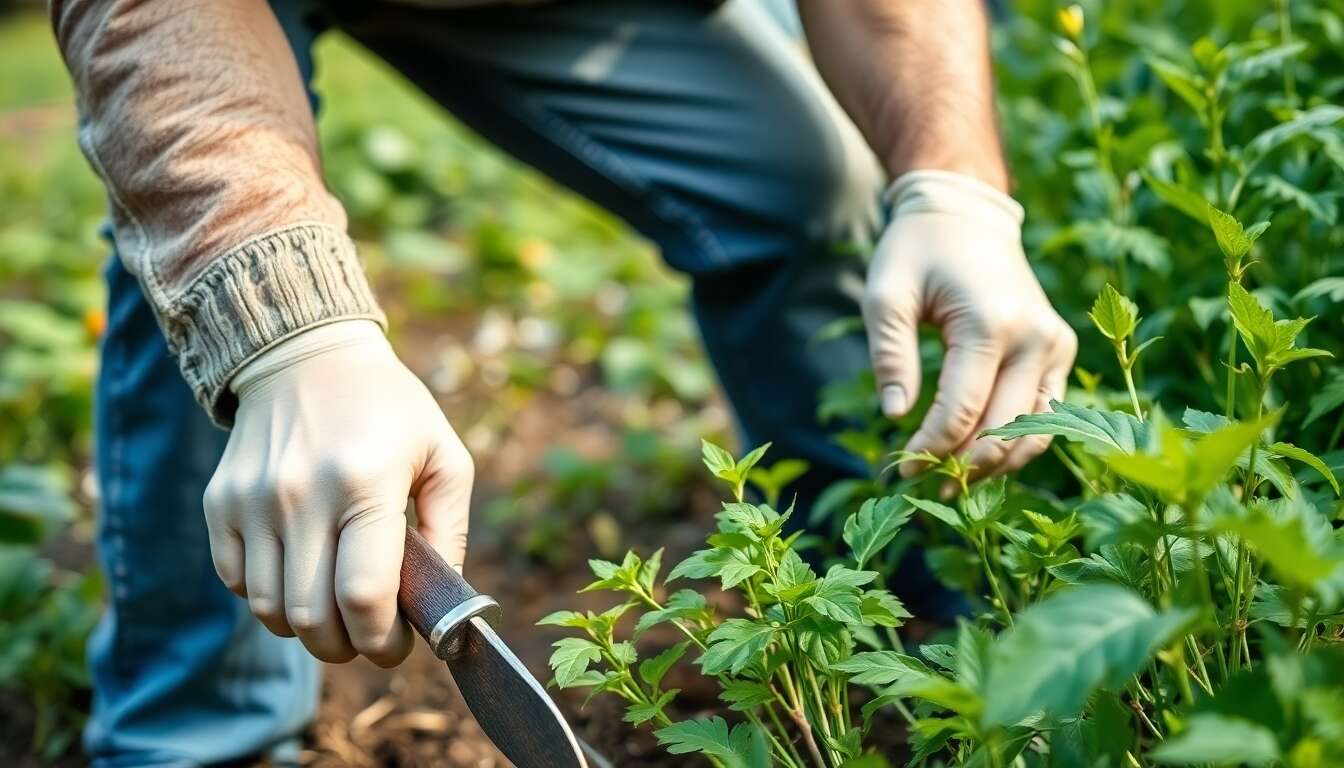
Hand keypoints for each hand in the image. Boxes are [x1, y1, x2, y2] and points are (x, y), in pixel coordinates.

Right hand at [203, 320, 473, 665]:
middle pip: (312, 615)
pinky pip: (237, 581)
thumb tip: (442, 603)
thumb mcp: (443, 456)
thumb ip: (449, 531)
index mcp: (364, 482)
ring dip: (306, 627)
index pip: (363, 596)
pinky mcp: (220, 503)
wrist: (306, 354)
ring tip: (335, 610)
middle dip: (346, 646)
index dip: (382, 640)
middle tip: (368, 638)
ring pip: (270, 608)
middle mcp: (300, 494)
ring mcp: (252, 500)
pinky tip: (299, 575)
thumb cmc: (390, 409)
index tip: (398, 646)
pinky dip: (268, 597)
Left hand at [862, 170, 1076, 485]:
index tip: (901, 470)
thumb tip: (895, 415)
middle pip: (1002, 430)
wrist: (967, 214)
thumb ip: (888, 354)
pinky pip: (1044, 415)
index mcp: (991, 323)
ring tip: (951, 483)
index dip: (931, 447)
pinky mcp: (1061, 350)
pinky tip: (977, 457)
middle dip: (961, 466)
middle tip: (923, 484)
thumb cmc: (918, 251)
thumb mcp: (886, 293)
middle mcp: (1036, 337)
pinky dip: (1015, 442)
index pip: (962, 410)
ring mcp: (1056, 345)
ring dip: (993, 465)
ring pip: (1033, 432)